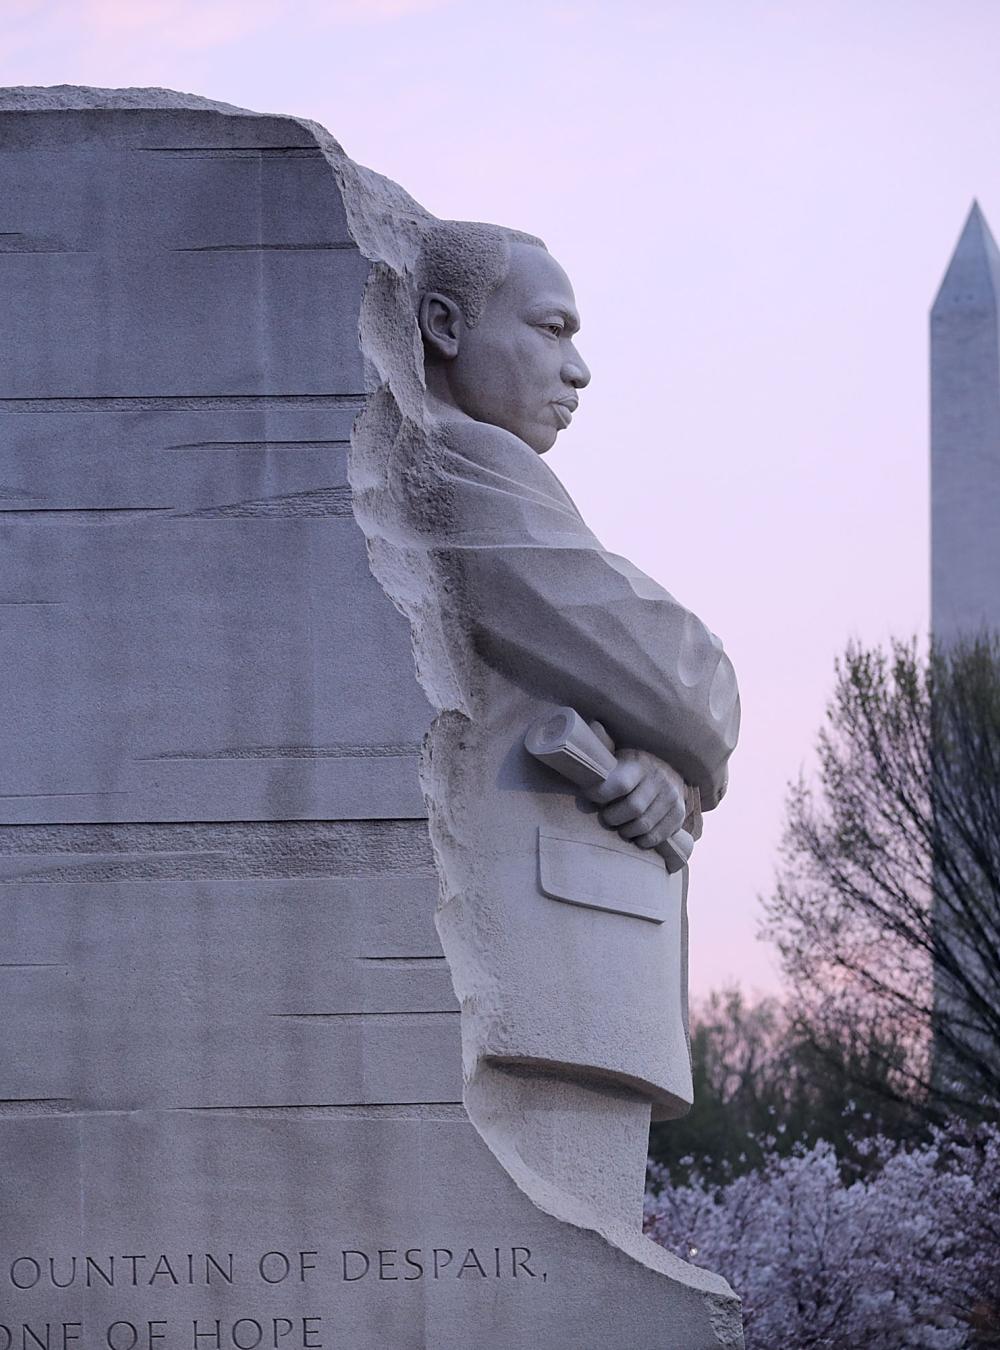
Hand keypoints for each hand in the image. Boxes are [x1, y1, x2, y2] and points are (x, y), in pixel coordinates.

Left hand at [583, 721, 687, 850]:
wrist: (668, 768)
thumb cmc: (632, 764)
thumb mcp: (617, 751)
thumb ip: (603, 743)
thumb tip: (591, 724)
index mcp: (639, 763)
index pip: (619, 785)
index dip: (600, 795)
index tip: (592, 796)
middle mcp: (659, 779)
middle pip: (632, 809)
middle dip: (612, 817)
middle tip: (606, 816)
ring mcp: (672, 797)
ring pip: (644, 825)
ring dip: (627, 831)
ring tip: (620, 826)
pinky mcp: (679, 814)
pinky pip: (659, 835)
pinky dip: (644, 840)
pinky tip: (636, 835)